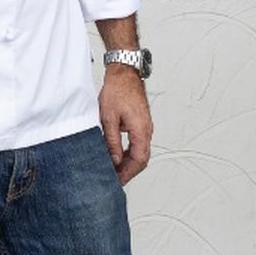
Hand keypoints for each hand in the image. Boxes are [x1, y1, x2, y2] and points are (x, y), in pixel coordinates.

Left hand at [100, 66, 152, 184]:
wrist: (124, 72)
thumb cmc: (118, 90)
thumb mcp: (109, 118)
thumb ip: (112, 141)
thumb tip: (113, 159)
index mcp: (141, 130)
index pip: (139, 160)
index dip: (128, 174)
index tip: (118, 182)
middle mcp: (147, 130)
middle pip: (141, 159)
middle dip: (128, 171)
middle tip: (114, 180)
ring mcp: (145, 126)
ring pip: (140, 152)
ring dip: (128, 162)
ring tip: (113, 170)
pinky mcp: (140, 122)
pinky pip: (137, 143)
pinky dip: (128, 152)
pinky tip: (117, 155)